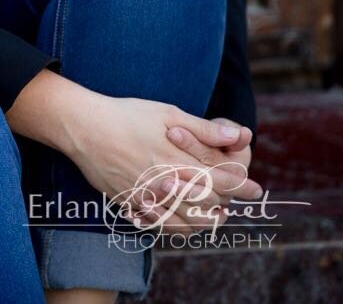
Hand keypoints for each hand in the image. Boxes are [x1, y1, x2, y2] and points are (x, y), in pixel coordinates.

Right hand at [64, 94, 261, 235]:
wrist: (85, 128)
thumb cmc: (128, 115)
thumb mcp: (168, 113)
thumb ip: (204, 129)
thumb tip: (238, 135)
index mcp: (177, 161)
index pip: (220, 181)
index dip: (241, 186)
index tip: (256, 188)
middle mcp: (165, 185)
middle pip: (207, 204)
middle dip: (228, 203)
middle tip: (240, 201)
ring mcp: (147, 198)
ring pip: (186, 222)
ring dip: (207, 221)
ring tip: (218, 216)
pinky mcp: (131, 204)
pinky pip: (161, 226)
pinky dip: (179, 229)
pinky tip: (185, 223)